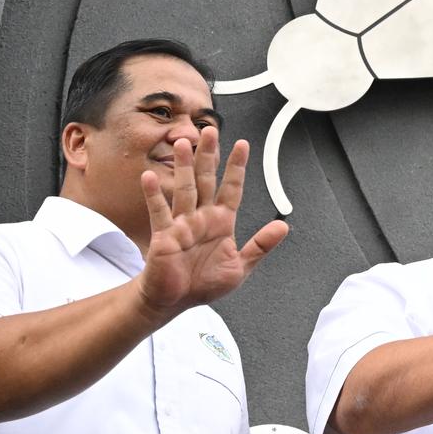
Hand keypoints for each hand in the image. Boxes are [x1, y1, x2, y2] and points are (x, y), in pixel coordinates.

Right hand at [135, 137, 285, 321]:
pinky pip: (159, 212)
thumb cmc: (203, 284)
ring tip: (183, 145)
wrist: (175, 302)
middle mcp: (202, 217)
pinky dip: (154, 195)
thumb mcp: (240, 266)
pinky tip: (149, 177)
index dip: (237, 167)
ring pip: (185, 189)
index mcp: (222, 222)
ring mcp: (182, 224)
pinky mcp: (164, 235)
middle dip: (209, 156)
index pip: (232, 188)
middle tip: (209, 131)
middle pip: (207, 180)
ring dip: (184, 167)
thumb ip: (260, 245)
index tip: (243, 145)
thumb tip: (283, 226)